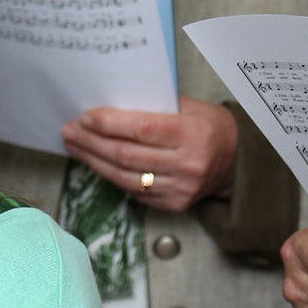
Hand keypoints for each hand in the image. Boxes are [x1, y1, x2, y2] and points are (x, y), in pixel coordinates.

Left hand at [60, 97, 236, 213]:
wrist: (238, 161)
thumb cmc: (210, 126)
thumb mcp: (190, 106)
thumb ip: (154, 105)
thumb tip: (109, 103)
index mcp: (193, 134)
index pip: (141, 129)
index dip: (108, 123)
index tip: (85, 117)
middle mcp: (188, 164)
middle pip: (126, 155)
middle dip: (92, 142)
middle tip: (70, 131)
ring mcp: (181, 189)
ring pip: (125, 177)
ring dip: (94, 161)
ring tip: (75, 146)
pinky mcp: (174, 205)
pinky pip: (134, 192)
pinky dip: (112, 177)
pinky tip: (96, 163)